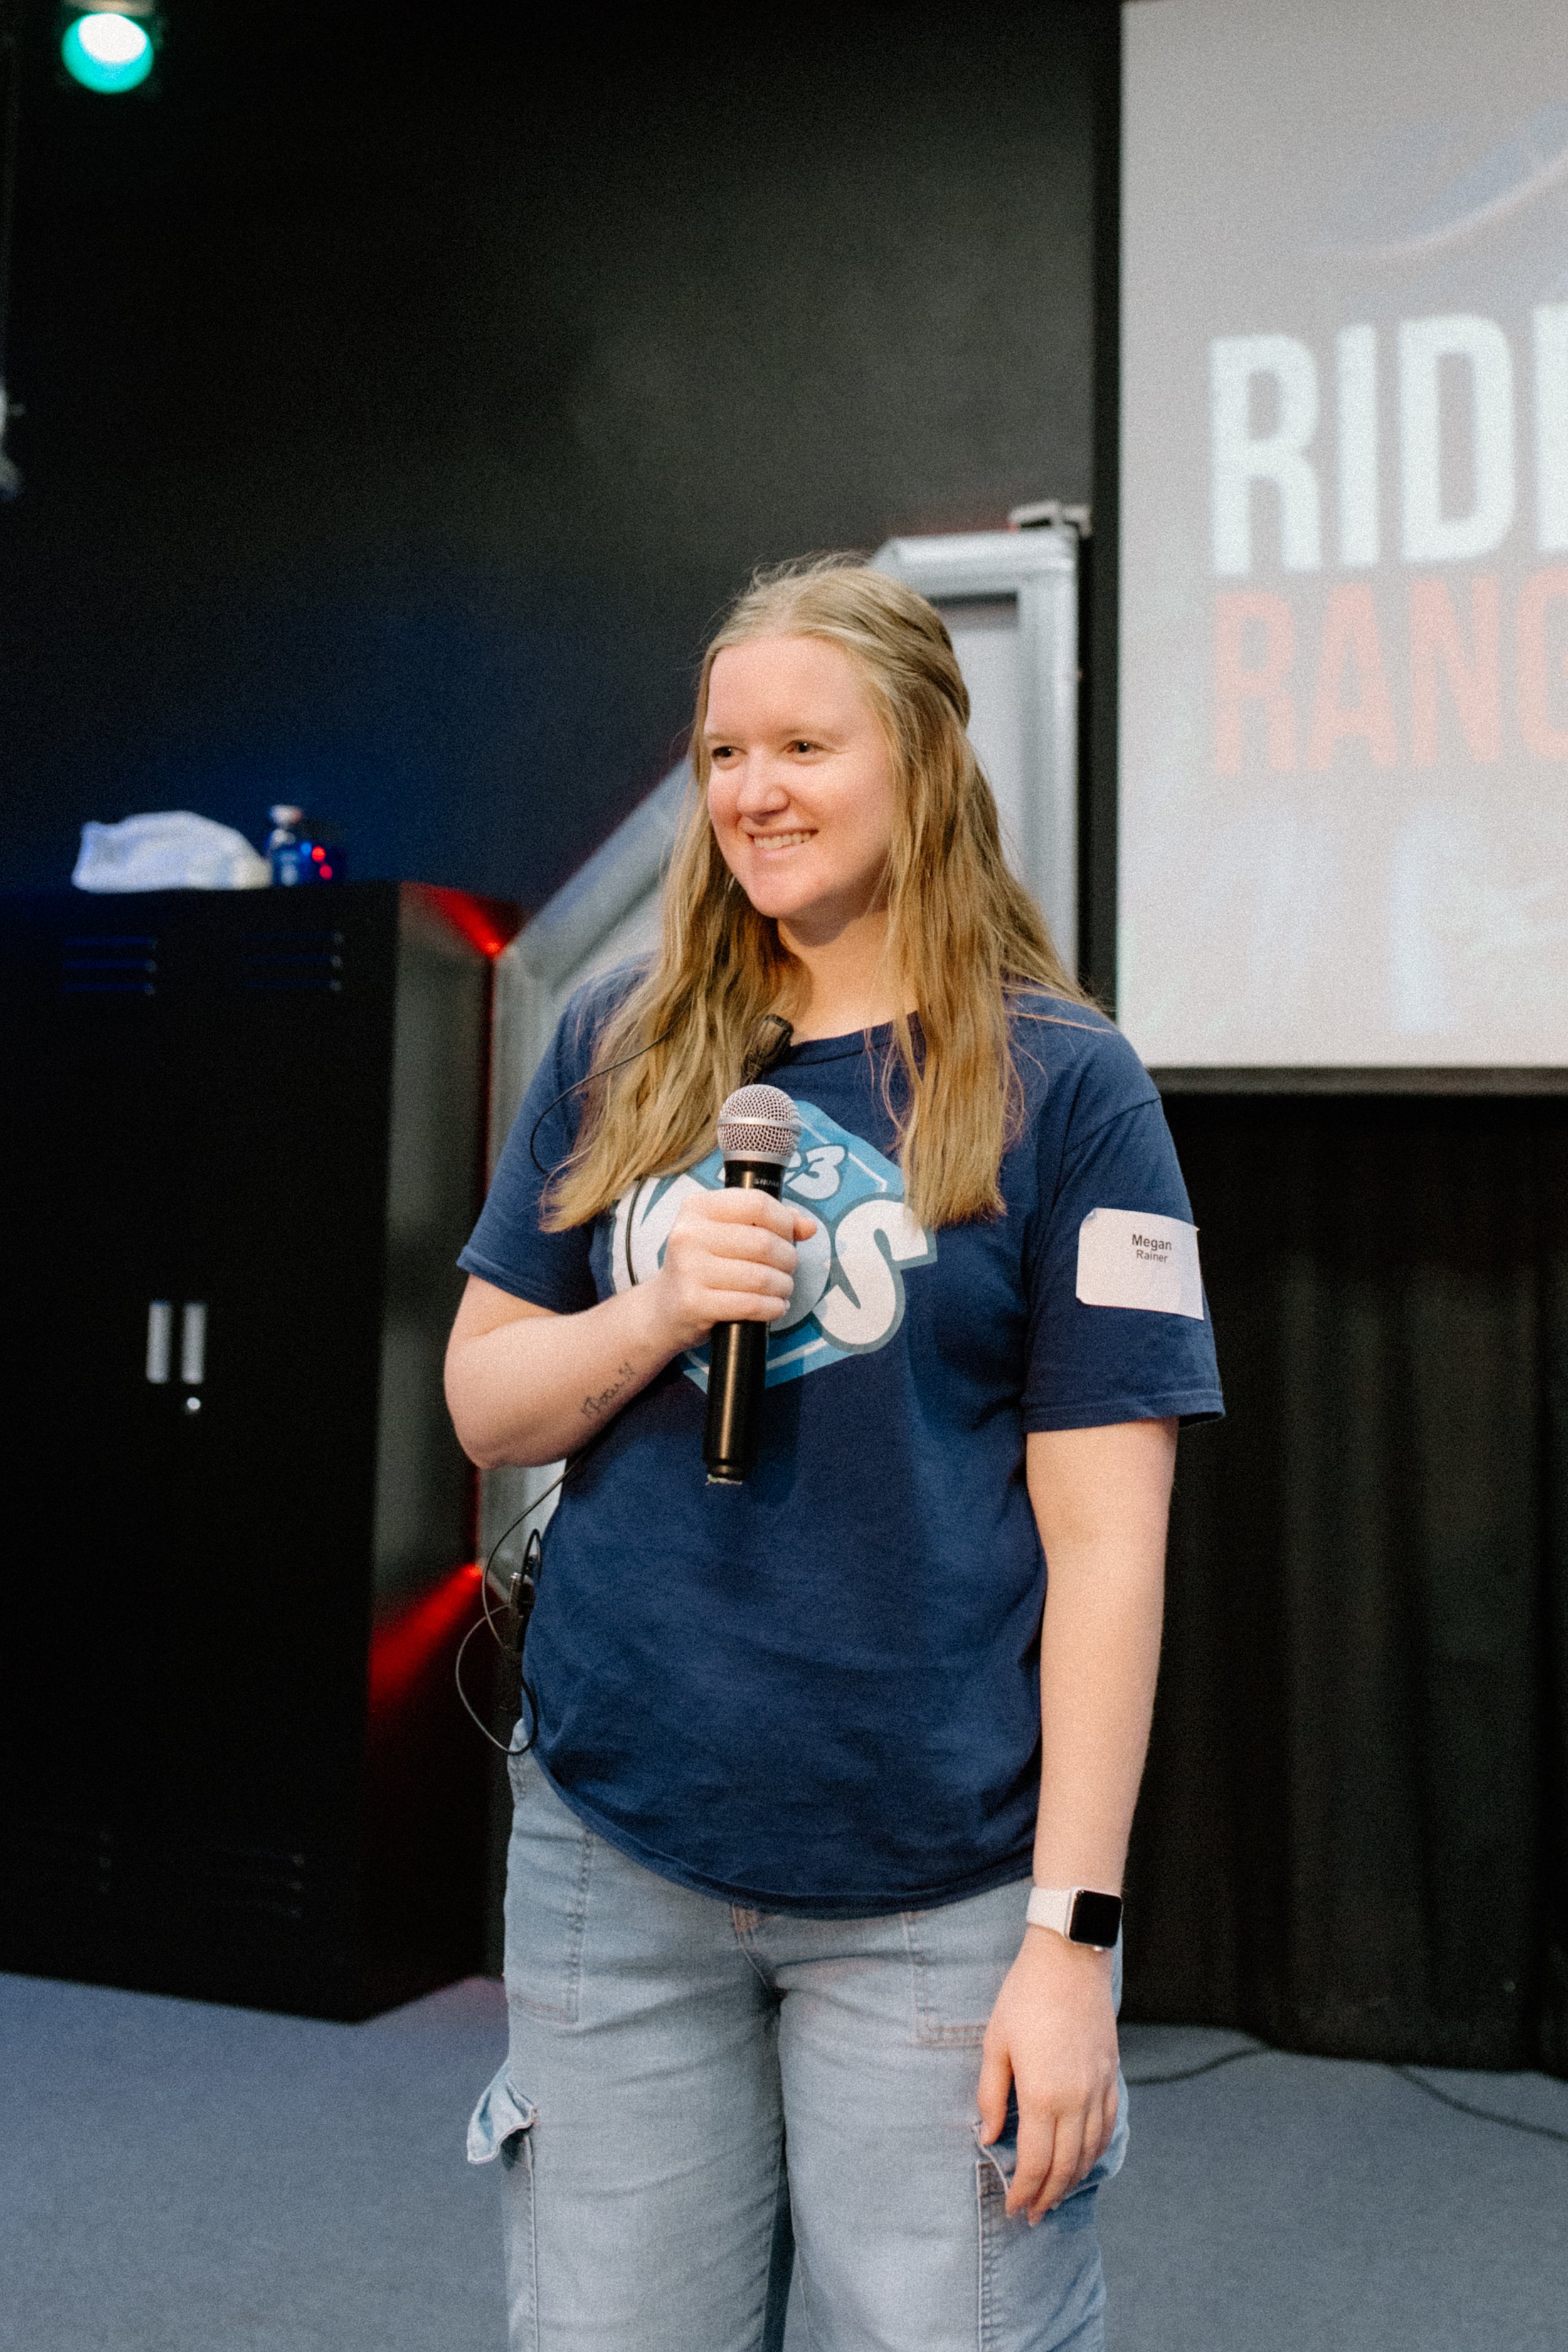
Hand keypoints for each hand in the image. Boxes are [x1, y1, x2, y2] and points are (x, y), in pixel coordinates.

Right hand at [648, 1188, 818, 1353]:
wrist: (665, 1309)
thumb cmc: (705, 1266)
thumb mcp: (728, 1234)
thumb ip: (769, 1223)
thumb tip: (808, 1227)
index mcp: (698, 1207)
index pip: (758, 1203)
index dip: (784, 1222)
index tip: (789, 1238)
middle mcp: (688, 1234)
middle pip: (764, 1243)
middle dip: (788, 1260)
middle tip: (787, 1270)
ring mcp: (688, 1269)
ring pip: (761, 1277)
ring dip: (783, 1287)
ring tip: (782, 1290)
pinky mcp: (694, 1303)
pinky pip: (751, 1304)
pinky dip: (773, 1308)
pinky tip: (774, 1307)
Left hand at [977, 1929, 1119, 2222]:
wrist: (1070, 1959)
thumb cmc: (1025, 1997)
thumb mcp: (995, 2043)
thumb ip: (991, 2094)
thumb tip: (988, 2136)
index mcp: (1043, 2095)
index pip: (1036, 2162)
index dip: (1024, 2191)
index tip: (1014, 2208)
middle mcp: (1076, 2100)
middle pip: (1065, 2166)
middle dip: (1048, 2196)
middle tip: (1033, 2215)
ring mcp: (1098, 2088)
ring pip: (1090, 2151)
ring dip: (1073, 2179)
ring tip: (1055, 2195)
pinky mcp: (1111, 2074)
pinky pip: (1107, 2125)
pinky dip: (1095, 2151)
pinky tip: (1084, 2158)